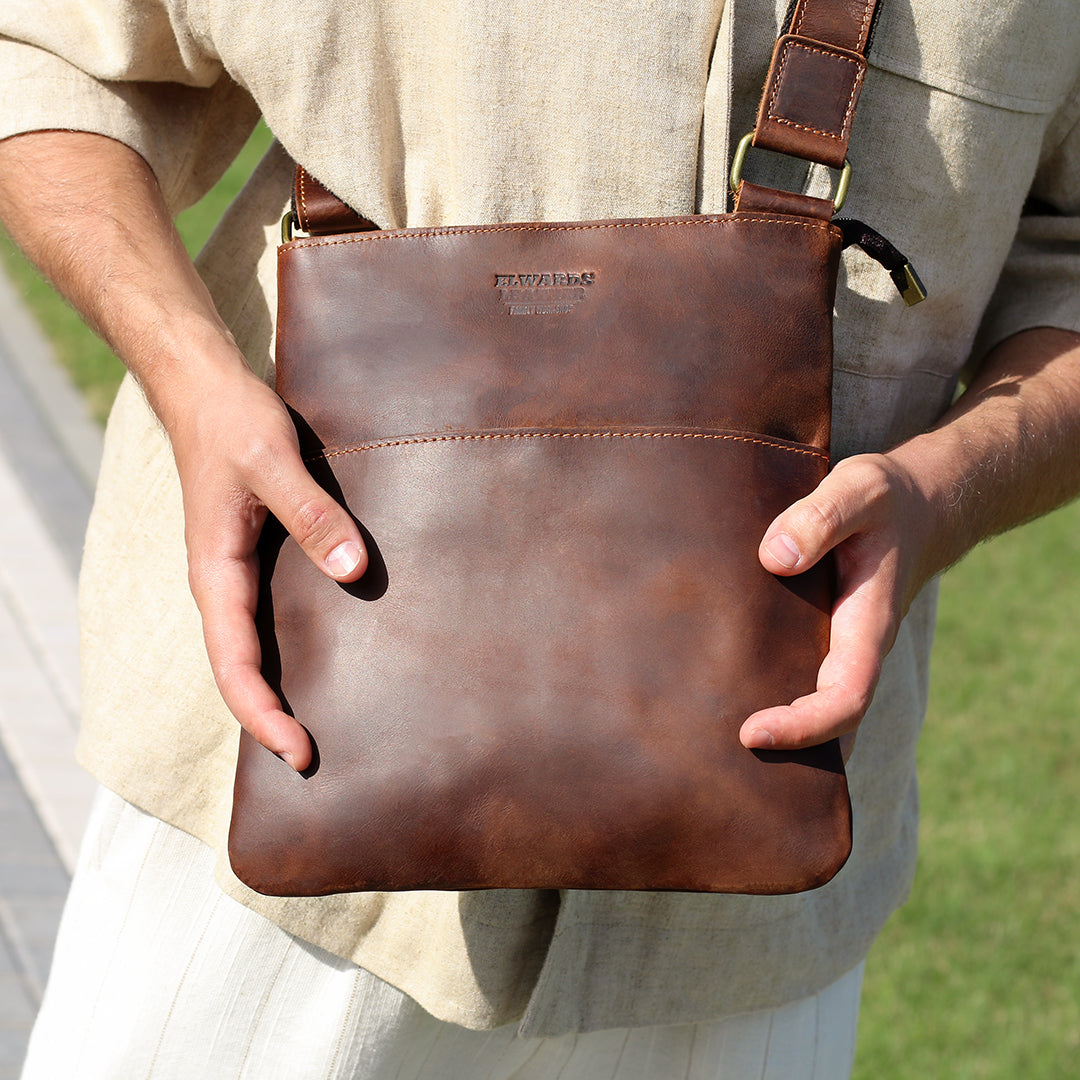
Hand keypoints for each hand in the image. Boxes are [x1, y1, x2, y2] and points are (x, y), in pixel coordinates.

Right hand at [167, 352, 366, 771]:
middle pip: (240, 670)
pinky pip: (268, 617)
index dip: (262, 715)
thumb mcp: (275, 462)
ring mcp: (238, 572)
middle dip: (272, 719)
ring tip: (324, 724)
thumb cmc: (233, 421)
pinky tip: (329, 656)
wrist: (205, 387)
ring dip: (280, 690)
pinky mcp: (257, 555)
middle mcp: (223, 583)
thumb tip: (353, 573)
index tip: (299, 752)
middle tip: (317, 760)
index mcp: (215, 572)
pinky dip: (291, 649)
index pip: (234, 665)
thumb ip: (313, 515)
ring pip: (253, 648)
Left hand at [740, 452, 935, 756]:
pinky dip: (771, 694)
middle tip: (713, 755)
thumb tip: (775, 558)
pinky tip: (721, 692)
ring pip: (813, 704)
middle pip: (828, 721)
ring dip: (775, 728)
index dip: (804, 726)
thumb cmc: (886, 498)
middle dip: (783, 747)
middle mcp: (856, 647)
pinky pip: (801, 677)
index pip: (845, 698)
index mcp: (869, 624)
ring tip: (707, 741)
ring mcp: (841, 646)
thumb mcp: (859, 489)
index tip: (751, 733)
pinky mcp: (824, 635)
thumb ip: (822, 518)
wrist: (920, 504)